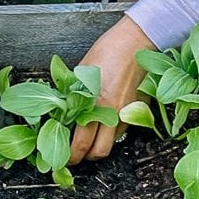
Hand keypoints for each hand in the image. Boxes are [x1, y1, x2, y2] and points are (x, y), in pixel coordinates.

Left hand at [69, 14, 156, 165]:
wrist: (137, 41)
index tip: (64, 157)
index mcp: (95, 103)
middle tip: (75, 154)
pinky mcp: (137, 111)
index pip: (80, 142)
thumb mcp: (82, 73)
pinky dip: (111, 132)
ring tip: (89, 139)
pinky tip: (104, 123)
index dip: (70, 155)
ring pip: (111, 143)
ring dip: (99, 145)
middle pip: (98, 152)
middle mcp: (112, 112)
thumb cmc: (108, 50)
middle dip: (85, 157)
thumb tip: (61, 113)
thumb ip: (72, 96)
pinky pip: (121, 130)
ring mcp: (127, 113)